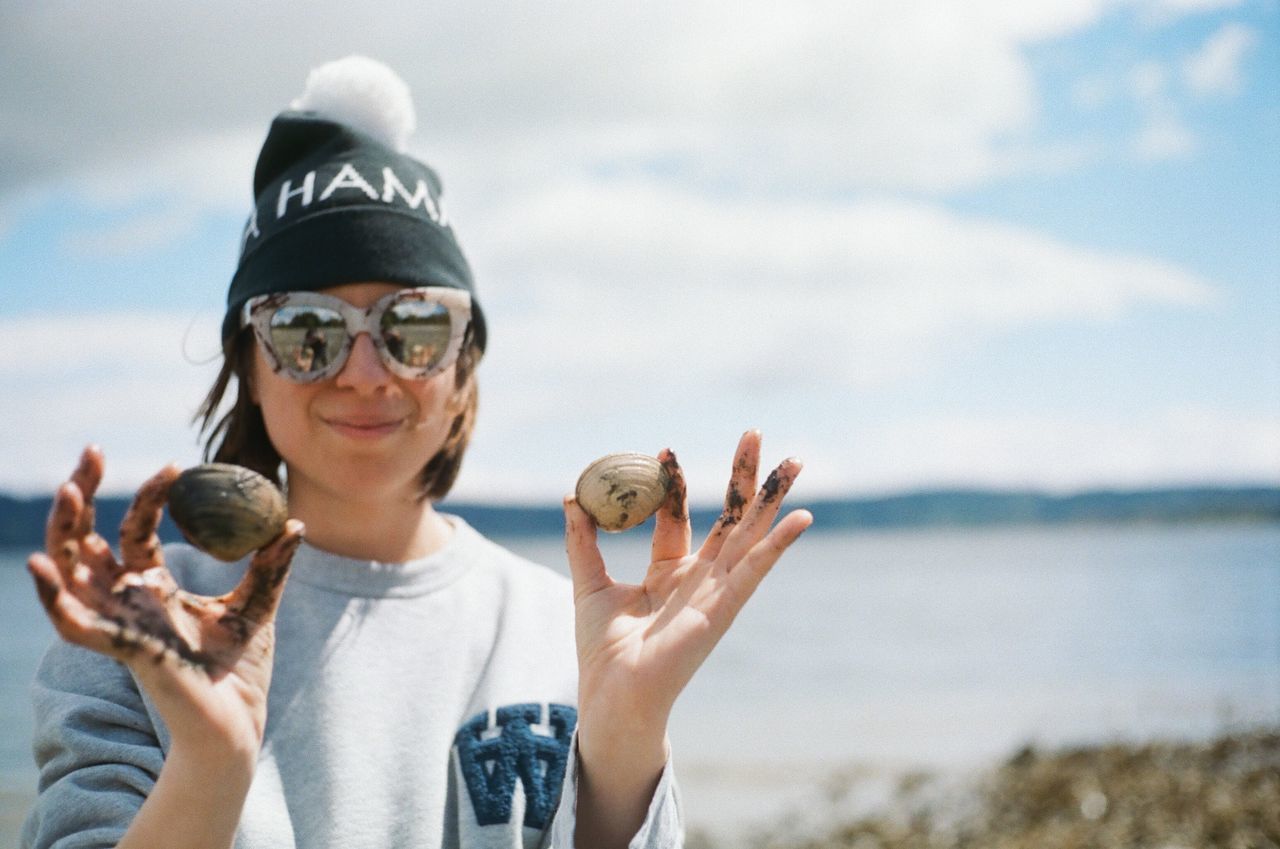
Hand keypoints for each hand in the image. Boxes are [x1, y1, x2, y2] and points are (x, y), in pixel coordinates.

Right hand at [27, 446, 303, 755]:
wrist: (240, 720)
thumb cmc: (239, 670)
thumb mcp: (258, 605)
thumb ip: (271, 565)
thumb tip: (294, 521)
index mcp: (153, 588)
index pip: (135, 531)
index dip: (148, 495)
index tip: (174, 466)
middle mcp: (126, 602)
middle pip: (86, 541)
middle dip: (83, 496)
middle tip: (91, 453)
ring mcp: (120, 624)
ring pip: (70, 573)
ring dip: (63, 532)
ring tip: (70, 491)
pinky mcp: (124, 650)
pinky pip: (75, 625)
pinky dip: (53, 599)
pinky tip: (42, 569)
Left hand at [564, 430, 811, 739]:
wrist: (612, 695)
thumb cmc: (602, 652)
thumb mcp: (588, 583)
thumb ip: (583, 540)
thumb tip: (573, 495)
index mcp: (669, 571)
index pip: (677, 516)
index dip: (673, 483)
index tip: (664, 450)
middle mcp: (699, 577)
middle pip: (728, 516)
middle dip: (742, 476)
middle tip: (753, 432)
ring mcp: (716, 591)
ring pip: (750, 533)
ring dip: (771, 496)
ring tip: (794, 459)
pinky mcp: (724, 607)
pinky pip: (756, 570)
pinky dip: (779, 544)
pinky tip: (802, 516)